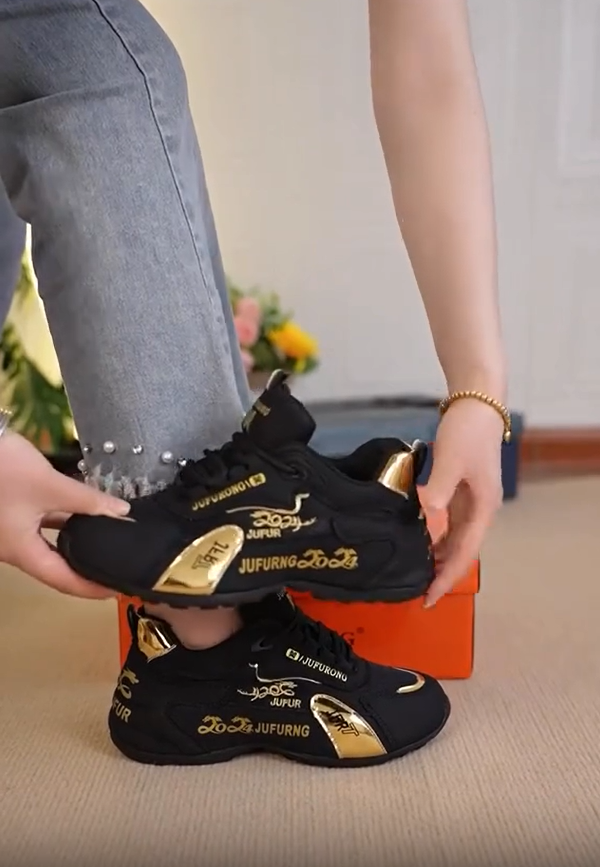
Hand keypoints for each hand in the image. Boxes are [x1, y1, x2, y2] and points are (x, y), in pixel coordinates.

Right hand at [0, 431, 129, 597]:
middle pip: (56, 567)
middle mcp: (14, 548)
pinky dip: (64, 525)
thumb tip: (122, 512)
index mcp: (20, 551)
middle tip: (116, 568)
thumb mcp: (51, 485)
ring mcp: (11, 532)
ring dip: (77, 545)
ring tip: (108, 544)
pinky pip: (42, 527)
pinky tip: (86, 517)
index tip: (117, 590)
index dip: (90, 588)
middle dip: (86, 569)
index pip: (62, 581)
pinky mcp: (11, 515)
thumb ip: (88, 500)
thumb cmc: (4, 468)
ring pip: (49, 546)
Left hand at [420, 398, 503, 606]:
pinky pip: (448, 523)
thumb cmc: (467, 433)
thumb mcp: (451, 462)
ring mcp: (470, 501)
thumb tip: (428, 517)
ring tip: (416, 573)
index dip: (446, 578)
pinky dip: (435, 536)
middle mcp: (480, 510)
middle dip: (441, 573)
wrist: (477, 404)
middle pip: (461, 552)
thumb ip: (438, 491)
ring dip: (438, 557)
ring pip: (454, 539)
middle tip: (416, 592)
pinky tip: (420, 542)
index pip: (464, 555)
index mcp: (483, 509)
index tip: (429, 598)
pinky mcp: (459, 490)